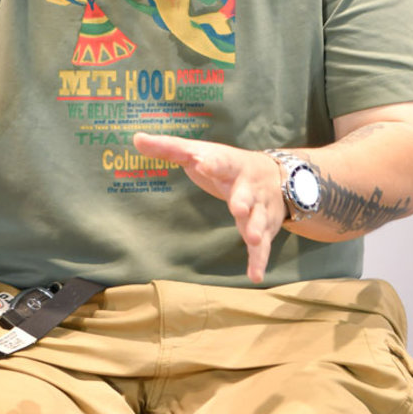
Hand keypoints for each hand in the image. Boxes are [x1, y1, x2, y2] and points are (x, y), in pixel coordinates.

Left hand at [132, 133, 286, 282]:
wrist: (276, 175)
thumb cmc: (225, 164)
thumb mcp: (200, 153)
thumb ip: (169, 149)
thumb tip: (136, 138)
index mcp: (228, 164)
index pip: (220, 161)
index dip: (213, 163)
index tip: (204, 163)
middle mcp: (247, 185)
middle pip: (245, 192)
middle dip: (242, 200)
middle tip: (238, 208)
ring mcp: (258, 207)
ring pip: (258, 218)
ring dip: (255, 227)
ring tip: (253, 237)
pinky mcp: (265, 227)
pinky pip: (263, 246)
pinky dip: (259, 260)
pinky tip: (255, 276)